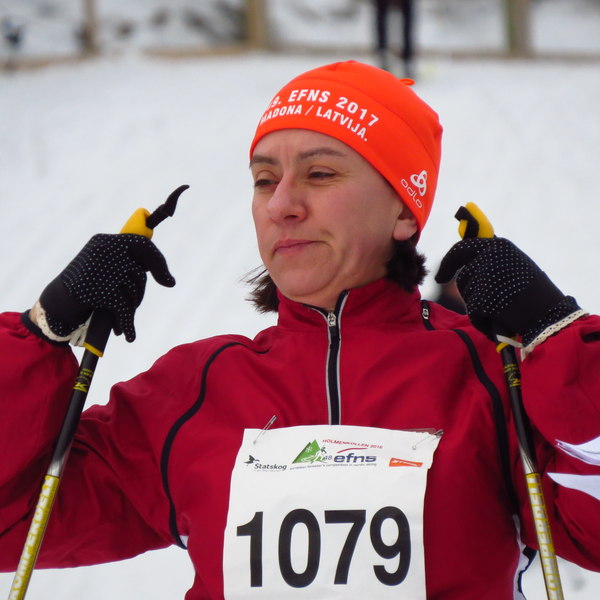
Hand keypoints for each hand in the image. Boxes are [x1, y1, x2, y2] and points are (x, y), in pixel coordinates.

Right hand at [38, 233, 174, 342]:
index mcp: (105, 242)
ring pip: (133, 290)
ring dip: (130, 308)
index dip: (159, 264)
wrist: (54, 307)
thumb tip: (170, 281)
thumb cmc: (84, 289)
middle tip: (131, 306)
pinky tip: (128, 335)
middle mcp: (104, 250)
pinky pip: (124, 308)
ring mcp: (101, 269)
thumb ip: (130, 267)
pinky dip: (127, 324)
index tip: (169, 282)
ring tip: (120, 320)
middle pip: (139, 273)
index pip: (142, 245)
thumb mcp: (105, 270)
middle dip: (138, 293)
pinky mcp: (99, 290)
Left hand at [435, 236, 579, 344]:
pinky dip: (483, 321)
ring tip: (503, 308)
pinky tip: (500, 321)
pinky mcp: (481, 299)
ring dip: (479, 305)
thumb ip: (492, 258)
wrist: (550, 315)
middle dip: (468, 290)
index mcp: (497, 245)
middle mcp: (488, 257)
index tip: (441, 276)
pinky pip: (473, 312)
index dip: (449, 263)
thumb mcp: (514, 264)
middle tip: (476, 302)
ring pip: (467, 295)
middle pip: (462, 276)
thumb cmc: (535, 292)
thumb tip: (467, 259)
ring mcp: (483, 277)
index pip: (462, 249)